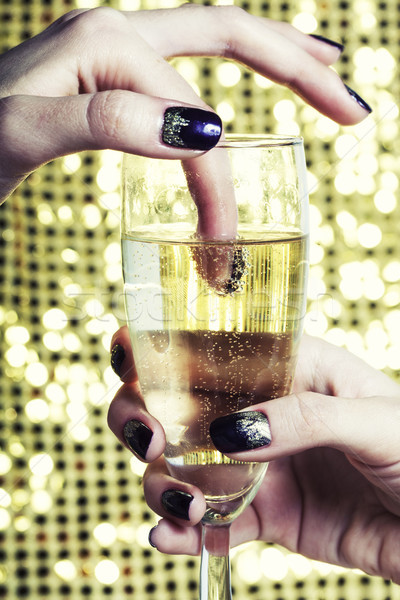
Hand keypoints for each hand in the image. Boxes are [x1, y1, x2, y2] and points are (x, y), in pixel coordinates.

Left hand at [0, 4, 370, 229]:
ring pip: (213, 43)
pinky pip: (182, 65)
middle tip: (354, 109)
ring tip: (321, 71)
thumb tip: (201, 127)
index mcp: (105, 44)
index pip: (194, 119)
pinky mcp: (106, 78)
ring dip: (274, 56)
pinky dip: (226, 76)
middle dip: (300, 69)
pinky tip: (237, 93)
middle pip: (231, 36)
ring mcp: (112, 51)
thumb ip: (103, 124)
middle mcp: (116, 33)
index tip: (224, 249)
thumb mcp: (20, 135)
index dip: (221, 187)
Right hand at [108, 330, 399, 583]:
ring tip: (180, 506)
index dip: (162, 349)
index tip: (126, 360)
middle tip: (147, 439)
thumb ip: (305, 417)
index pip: (215, 347)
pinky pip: (215, 521)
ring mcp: (259, 463)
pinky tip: (169, 540)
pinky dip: (186, 532)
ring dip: (162, 483)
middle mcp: (261, 411)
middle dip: (143, 417)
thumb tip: (229, 432)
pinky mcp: (266, 513)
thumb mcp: (375, 417)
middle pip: (178, 405)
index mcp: (287, 369)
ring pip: (184, 465)